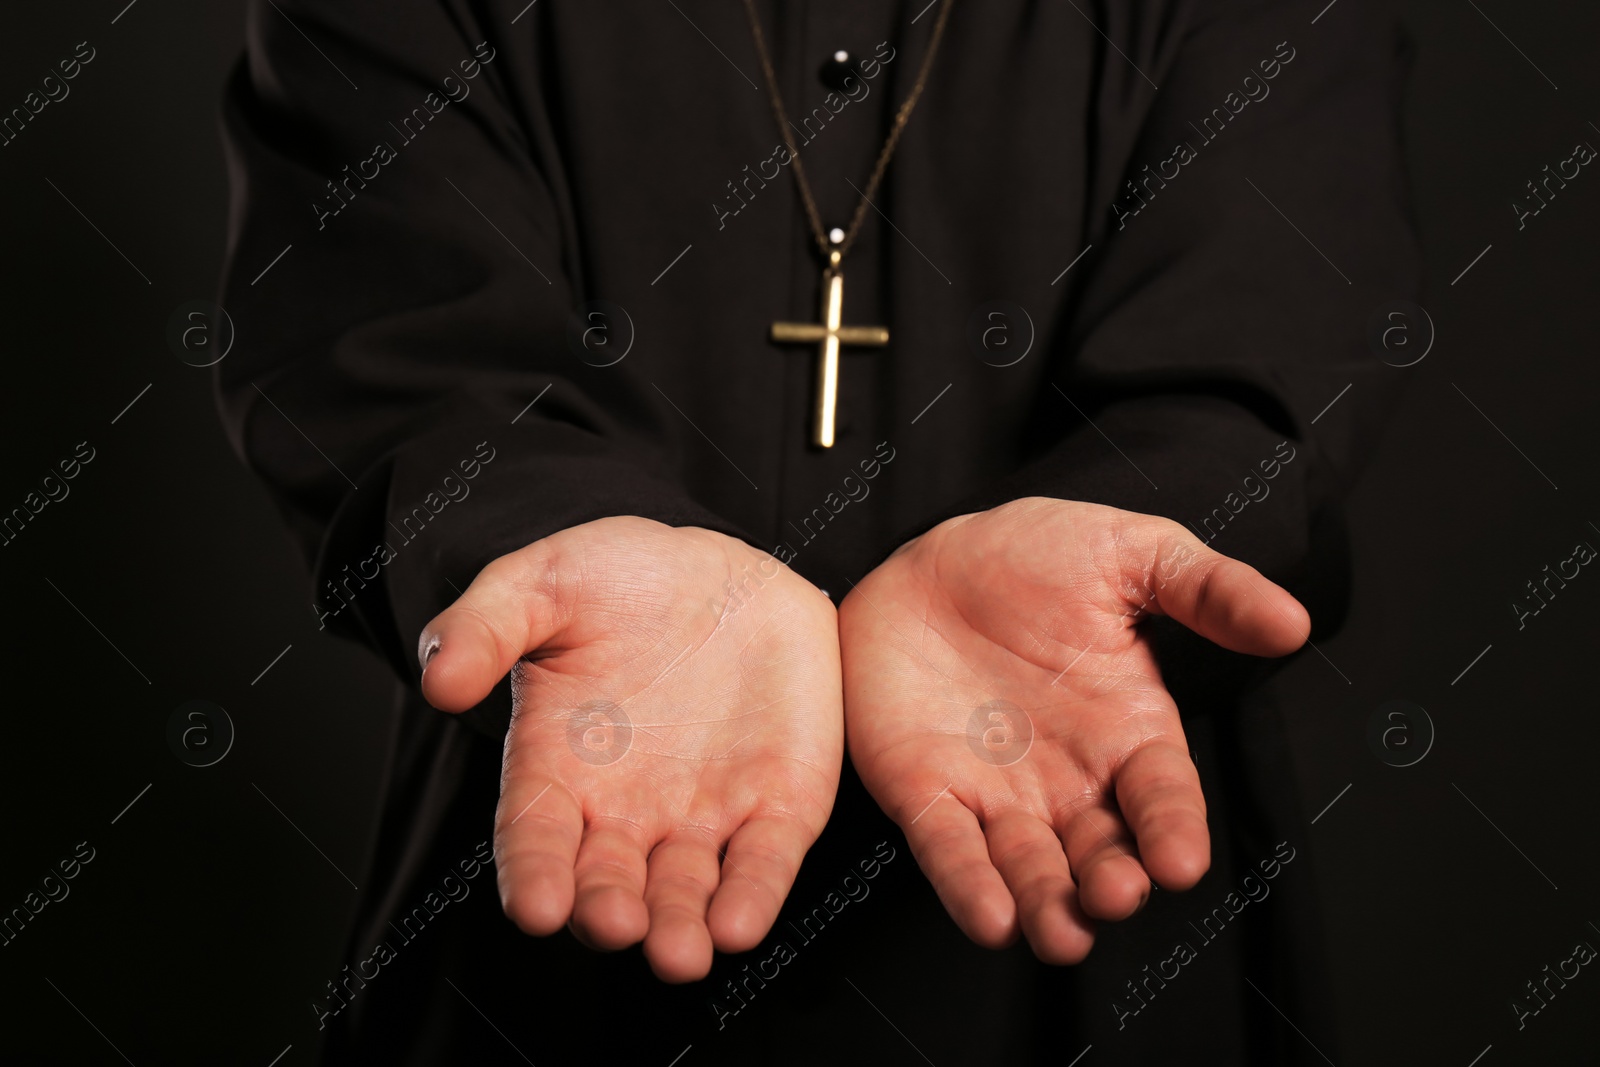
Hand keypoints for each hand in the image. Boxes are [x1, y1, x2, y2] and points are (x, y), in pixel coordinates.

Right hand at [417, 516, 841, 981]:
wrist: (719, 571)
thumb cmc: (616, 581)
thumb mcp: (541, 583)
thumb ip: (484, 626)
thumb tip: (438, 679)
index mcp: (557, 770)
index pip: (535, 839)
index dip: (534, 877)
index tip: (535, 909)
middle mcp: (625, 812)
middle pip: (608, 883)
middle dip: (609, 912)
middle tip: (614, 925)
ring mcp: (701, 816)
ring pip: (685, 892)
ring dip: (681, 927)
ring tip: (680, 953)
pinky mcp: (776, 805)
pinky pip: (763, 861)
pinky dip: (754, 896)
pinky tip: (740, 925)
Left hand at [839, 498, 1307, 963]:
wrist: (928, 558)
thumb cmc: (1033, 557)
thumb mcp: (1132, 553)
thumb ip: (1210, 590)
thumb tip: (1293, 623)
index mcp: (1127, 732)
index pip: (1163, 795)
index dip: (1173, 829)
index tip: (1181, 861)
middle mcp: (1069, 780)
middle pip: (1101, 849)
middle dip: (1112, 879)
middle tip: (1116, 894)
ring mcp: (997, 794)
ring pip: (1030, 868)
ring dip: (1046, 905)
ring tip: (1061, 933)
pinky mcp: (926, 794)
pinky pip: (947, 848)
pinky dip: (966, 885)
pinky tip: (989, 917)